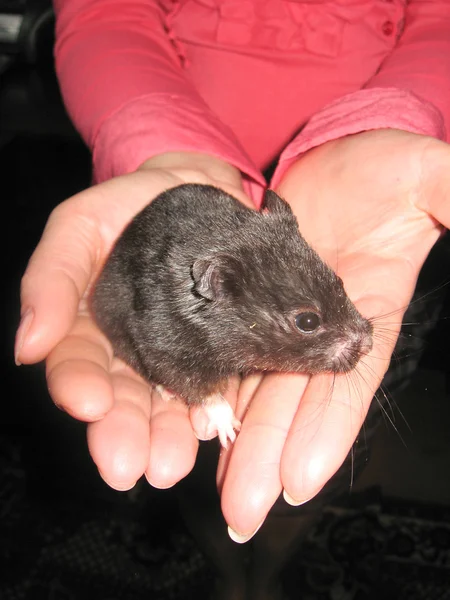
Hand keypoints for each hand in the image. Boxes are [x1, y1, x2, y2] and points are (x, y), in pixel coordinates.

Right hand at [15, 152, 252, 489]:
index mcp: (89, 325)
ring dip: (165, 437)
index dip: (78, 387)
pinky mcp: (219, 351)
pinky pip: (215, 386)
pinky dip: (211, 410)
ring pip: (166, 404)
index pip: (77, 365)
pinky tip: (210, 428)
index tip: (88, 405)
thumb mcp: (78, 227)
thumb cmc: (130, 206)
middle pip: (122, 398)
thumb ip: (50, 278)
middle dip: (122, 432)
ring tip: (168, 465)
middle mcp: (131, 349)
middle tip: (128, 466)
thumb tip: (26, 348)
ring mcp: (177, 354)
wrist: (198, 190)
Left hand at [218, 130, 449, 541]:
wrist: (332, 156)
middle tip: (243, 512)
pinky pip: (229, 351)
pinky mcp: (246, 303)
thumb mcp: (426, 177)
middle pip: (293, 400)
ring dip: (238, 440)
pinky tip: (195, 424)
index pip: (348, 383)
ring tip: (216, 490)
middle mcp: (318, 330)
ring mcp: (279, 319)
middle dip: (270, 455)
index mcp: (366, 314)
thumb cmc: (385, 167)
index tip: (301, 479)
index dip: (328, 429)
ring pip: (256, 387)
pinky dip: (215, 390)